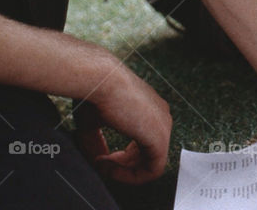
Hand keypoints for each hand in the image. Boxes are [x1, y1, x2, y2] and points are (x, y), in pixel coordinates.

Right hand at [74, 59, 171, 184]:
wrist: (100, 80)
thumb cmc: (95, 92)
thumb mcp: (93, 122)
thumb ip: (97, 143)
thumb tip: (98, 163)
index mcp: (150, 108)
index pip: (143, 143)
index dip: (122, 158)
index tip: (101, 158)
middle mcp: (161, 116)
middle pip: (147, 155)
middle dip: (123, 166)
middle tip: (101, 163)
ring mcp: (163, 126)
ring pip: (151, 166)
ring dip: (124, 172)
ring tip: (103, 164)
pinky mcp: (161, 138)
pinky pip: (152, 171)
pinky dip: (131, 176)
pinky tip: (111, 167)